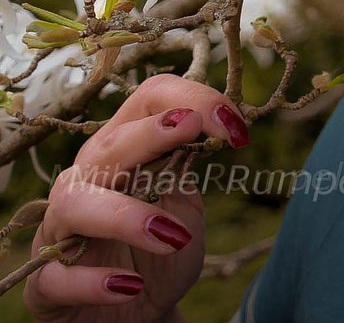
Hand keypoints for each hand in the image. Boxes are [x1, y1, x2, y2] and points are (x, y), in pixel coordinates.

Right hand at [24, 73, 250, 321]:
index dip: (194, 100)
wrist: (134, 311)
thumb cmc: (160, 249)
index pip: (149, 100)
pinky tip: (129, 285)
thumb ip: (187, 168)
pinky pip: (60, 277)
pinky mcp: (48, 281)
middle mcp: (87, 179)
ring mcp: (61, 229)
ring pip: (77, 204)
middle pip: (111, 145)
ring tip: (172, 236)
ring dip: (126, 215)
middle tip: (192, 129)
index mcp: (124, 149)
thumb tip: (216, 128)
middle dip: (152, 134)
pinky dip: (94, 282)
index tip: (238, 129)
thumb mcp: (183, 204)